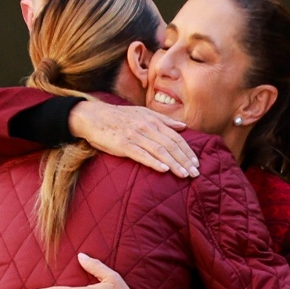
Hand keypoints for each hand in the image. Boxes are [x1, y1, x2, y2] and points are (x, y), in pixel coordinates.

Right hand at [70, 101, 198, 178]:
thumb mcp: (143, 113)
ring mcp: (135, 136)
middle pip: (171, 145)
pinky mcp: (123, 145)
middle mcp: (146, 127)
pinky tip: (164, 169)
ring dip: (174, 163)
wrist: (93, 117)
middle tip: (195, 173)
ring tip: (185, 175)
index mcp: (153, 120)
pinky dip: (154, 162)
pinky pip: (141, 154)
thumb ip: (164, 120)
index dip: (187, 150)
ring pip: (160, 150)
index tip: (196, 163)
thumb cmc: (119, 117)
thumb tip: (183, 126)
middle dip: (184, 160)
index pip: (176, 137)